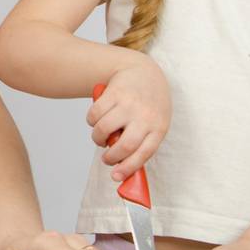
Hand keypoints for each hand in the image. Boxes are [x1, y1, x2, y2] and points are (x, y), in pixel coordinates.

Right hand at [90, 60, 171, 180]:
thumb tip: (122, 168)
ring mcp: (129, 103)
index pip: (144, 153)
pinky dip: (91, 121)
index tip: (116, 177)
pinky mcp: (113, 93)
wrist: (144, 72)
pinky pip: (94, 114)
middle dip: (110, 157)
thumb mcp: (154, 123)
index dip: (128, 168)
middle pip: (124, 145)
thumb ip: (141, 143)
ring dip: (97, 138)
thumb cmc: (149, 105)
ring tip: (101, 136)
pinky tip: (97, 120)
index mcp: (158, 127)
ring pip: (104, 129)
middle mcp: (145, 116)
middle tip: (106, 159)